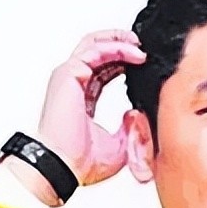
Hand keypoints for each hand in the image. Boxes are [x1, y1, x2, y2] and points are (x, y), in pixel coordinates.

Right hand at [3, 30, 145, 204]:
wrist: (63, 166)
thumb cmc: (80, 162)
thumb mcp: (118, 145)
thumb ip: (128, 128)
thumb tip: (136, 114)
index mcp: (82, 98)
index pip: (103, 70)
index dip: (123, 61)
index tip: (143, 61)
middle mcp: (73, 84)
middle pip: (96, 50)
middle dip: (121, 42)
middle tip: (142, 44)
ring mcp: (68, 77)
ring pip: (95, 44)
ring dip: (120, 41)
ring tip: (140, 45)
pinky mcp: (68, 74)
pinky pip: (95, 51)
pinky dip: (116, 47)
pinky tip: (134, 53)